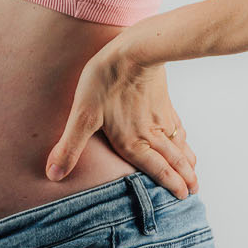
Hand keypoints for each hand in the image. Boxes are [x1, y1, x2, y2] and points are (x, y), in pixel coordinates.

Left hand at [45, 41, 198, 198]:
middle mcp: (150, 133)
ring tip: (194, 174)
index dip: (170, 184)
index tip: (183, 198)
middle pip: (172, 160)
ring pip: (177, 145)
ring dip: (187, 161)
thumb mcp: (82, 115)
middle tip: (194, 192)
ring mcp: (160, 117)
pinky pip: (177, 126)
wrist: (135, 49)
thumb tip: (53, 175)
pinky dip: (184, 139)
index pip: (156, 169)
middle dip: (184, 178)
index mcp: (132, 141)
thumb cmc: (106, 80)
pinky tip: (184, 141)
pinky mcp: (163, 101)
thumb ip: (69, 147)